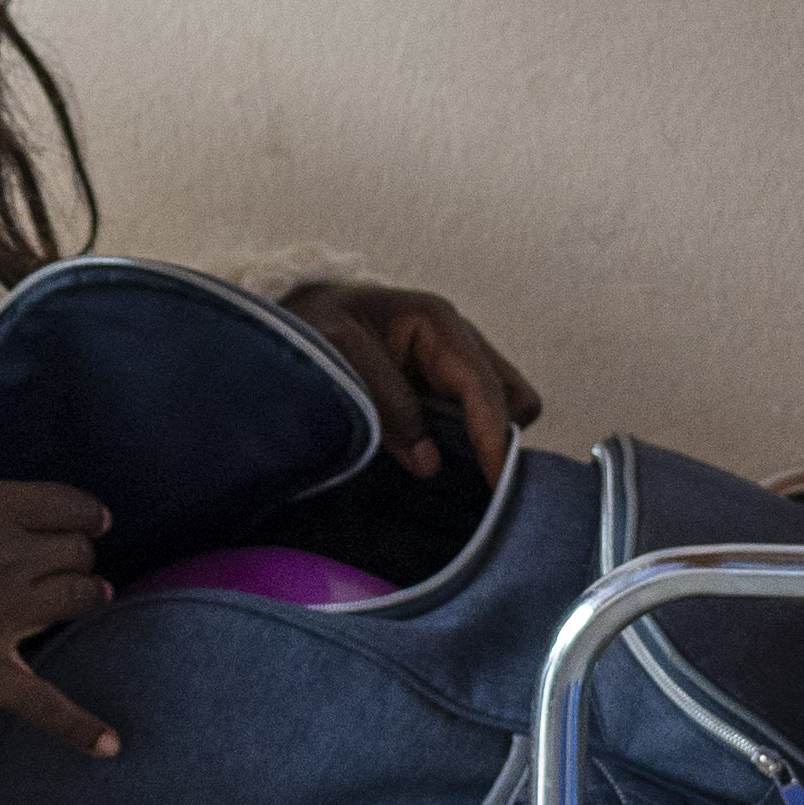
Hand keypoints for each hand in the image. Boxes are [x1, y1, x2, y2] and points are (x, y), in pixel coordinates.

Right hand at [0, 357, 121, 754]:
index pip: (69, 505)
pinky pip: (42, 704)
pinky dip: (80, 726)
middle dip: (77, 553)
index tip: (84, 517)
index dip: (82, 511)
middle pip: (78, 556)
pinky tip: (112, 748)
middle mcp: (7, 562)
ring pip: (76, 606)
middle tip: (65, 558)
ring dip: (85, 599)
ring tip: (86, 600)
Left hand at [274, 275, 540, 482]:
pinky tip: (435, 459)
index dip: (493, 436)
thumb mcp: (337, 354)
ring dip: (484, 441)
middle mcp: (457, 341)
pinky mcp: (440, 388)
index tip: (496, 484)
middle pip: (513, 397)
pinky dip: (467, 442)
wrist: (290, 320)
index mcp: (436, 321)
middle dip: (499, 435)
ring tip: (450, 470)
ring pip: (502, 409)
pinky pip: (475, 419)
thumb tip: (430, 463)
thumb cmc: (311, 328)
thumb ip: (384, 403)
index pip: (483, 386)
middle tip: (469, 475)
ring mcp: (453, 365)